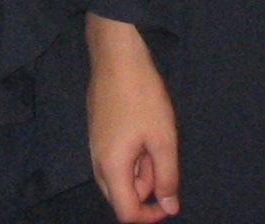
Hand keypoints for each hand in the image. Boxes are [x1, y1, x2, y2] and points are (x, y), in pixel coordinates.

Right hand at [85, 13, 179, 220]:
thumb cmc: (142, 96)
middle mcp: (97, 162)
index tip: (170, 202)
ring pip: (118, 177)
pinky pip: (114, 159)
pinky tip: (145, 132)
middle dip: (146, 190)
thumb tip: (170, 207)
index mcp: (111, 168)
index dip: (149, 216)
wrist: (116, 56)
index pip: (126, 213)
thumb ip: (167, 177)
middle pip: (120, 198)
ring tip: (157, 141)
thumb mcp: (163, 139)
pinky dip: (132, 157)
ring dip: (140, 171)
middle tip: (164, 161)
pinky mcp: (97, 132)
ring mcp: (94, 146)